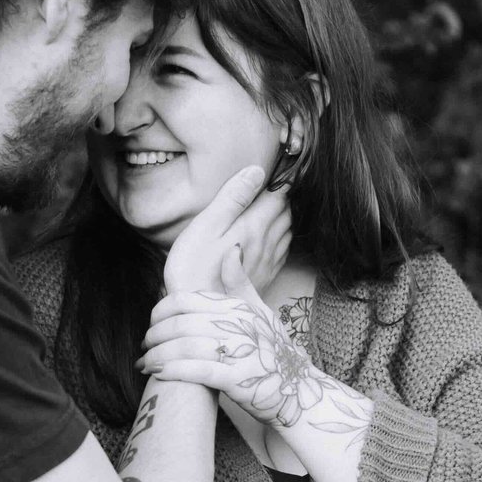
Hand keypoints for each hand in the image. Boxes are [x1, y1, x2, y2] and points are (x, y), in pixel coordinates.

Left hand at [138, 282, 368, 432]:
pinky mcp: (238, 380)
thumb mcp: (261, 312)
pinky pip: (198, 371)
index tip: (152, 324)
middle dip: (154, 336)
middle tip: (145, 347)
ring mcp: (239, 352)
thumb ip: (240, 284)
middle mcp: (239, 325)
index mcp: (238, 307)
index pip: (186, 300)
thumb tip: (230, 249)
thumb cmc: (276, 353)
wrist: (300, 392)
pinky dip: (174, 371)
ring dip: (158, 355)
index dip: (161, 311)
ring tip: (145, 364)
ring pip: (184, 346)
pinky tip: (160, 374)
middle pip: (180, 324)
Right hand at [163, 165, 280, 294]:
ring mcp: (269, 263)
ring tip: (274, 204)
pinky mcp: (265, 278)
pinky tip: (274, 236)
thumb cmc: (194, 268)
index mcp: (255, 226)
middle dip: (282, 195)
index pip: (279, 194)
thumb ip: (233, 197)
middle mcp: (268, 243)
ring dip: (284, 215)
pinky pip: (283, 251)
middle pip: (286, 212)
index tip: (280, 167)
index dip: (281, 178)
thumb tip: (257, 171)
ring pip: (288, 231)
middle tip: (273, 183)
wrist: (199, 314)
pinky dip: (283, 237)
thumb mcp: (207, 226)